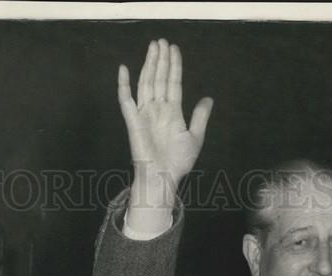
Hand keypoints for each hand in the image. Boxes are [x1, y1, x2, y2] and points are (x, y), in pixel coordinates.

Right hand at [119, 39, 212, 218]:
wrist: (163, 177)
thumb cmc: (177, 162)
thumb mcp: (195, 137)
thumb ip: (200, 117)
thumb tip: (208, 99)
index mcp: (172, 113)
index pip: (172, 83)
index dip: (174, 66)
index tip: (174, 49)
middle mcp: (157, 110)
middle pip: (159, 78)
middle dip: (160, 60)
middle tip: (161, 41)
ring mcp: (144, 114)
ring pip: (146, 83)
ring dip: (148, 64)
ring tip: (153, 46)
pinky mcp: (133, 121)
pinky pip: (126, 100)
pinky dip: (123, 85)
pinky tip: (123, 69)